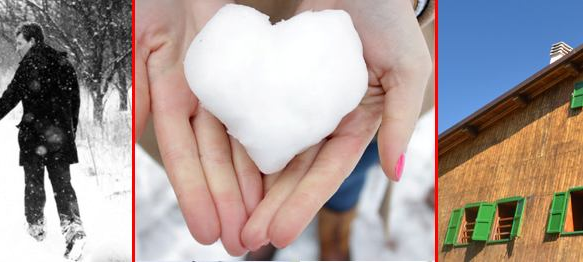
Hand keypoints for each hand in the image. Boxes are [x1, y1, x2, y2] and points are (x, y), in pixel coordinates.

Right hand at [136, 0, 257, 255]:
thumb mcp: (135, 41)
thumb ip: (133, 90)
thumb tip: (128, 138)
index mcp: (166, 91)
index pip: (181, 153)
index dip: (194, 192)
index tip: (205, 230)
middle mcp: (197, 95)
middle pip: (214, 157)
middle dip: (227, 200)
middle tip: (242, 242)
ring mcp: (225, 84)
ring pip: (240, 140)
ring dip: (250, 183)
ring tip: (262, 222)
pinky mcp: (251, 67)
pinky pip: (263, 108)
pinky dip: (269, 141)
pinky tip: (282, 174)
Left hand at [241, 0, 431, 249]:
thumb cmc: (387, 17)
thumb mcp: (409, 67)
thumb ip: (401, 119)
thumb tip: (395, 172)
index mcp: (356, 123)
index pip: (328, 171)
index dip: (304, 203)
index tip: (279, 234)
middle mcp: (323, 120)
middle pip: (293, 171)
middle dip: (270, 208)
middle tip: (245, 242)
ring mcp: (295, 103)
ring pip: (270, 151)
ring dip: (250, 188)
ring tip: (230, 220)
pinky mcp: (271, 83)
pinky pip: (252, 116)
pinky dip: (239, 145)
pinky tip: (218, 172)